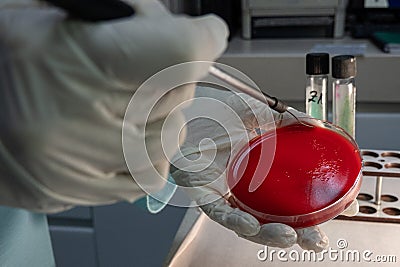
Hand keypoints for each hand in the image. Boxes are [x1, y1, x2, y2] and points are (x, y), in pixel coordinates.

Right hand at [0, 0, 227, 211]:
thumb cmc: (3, 54)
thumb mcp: (55, 12)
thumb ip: (127, 19)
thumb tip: (180, 35)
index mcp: (65, 57)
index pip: (178, 54)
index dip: (203, 39)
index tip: (207, 34)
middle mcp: (70, 121)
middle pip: (178, 96)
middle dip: (174, 76)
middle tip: (144, 68)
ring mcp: (74, 165)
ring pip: (169, 139)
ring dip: (163, 116)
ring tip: (130, 102)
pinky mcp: (74, 192)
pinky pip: (148, 178)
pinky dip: (149, 154)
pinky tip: (127, 136)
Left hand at [171, 86, 356, 250]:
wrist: (183, 110)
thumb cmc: (216, 114)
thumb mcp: (255, 112)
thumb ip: (284, 119)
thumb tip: (314, 126)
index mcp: (263, 171)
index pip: (294, 196)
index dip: (316, 207)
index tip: (342, 209)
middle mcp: (247, 187)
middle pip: (276, 219)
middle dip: (298, 234)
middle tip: (316, 240)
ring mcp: (227, 193)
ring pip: (250, 225)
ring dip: (269, 235)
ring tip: (290, 236)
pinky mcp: (205, 196)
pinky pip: (220, 214)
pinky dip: (236, 221)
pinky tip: (251, 225)